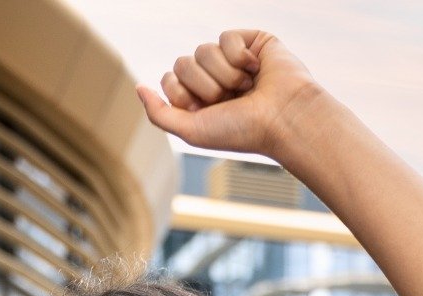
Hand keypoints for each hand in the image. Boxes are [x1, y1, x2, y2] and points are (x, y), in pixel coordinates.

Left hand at [136, 30, 322, 157]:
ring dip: (223, 75)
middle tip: (229, 100)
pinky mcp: (251, 42)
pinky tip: (256, 70)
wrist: (283, 118)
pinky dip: (238, 57)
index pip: (170, 80)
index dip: (183, 94)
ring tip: (246, 88)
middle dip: (204, 85)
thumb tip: (138, 87)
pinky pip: (225, 37)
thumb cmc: (242, 131)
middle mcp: (214, 78)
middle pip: (183, 63)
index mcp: (199, 99)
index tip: (206, 110)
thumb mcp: (191, 131)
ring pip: (203, 49)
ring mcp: (232, 59)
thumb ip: (159, 113)